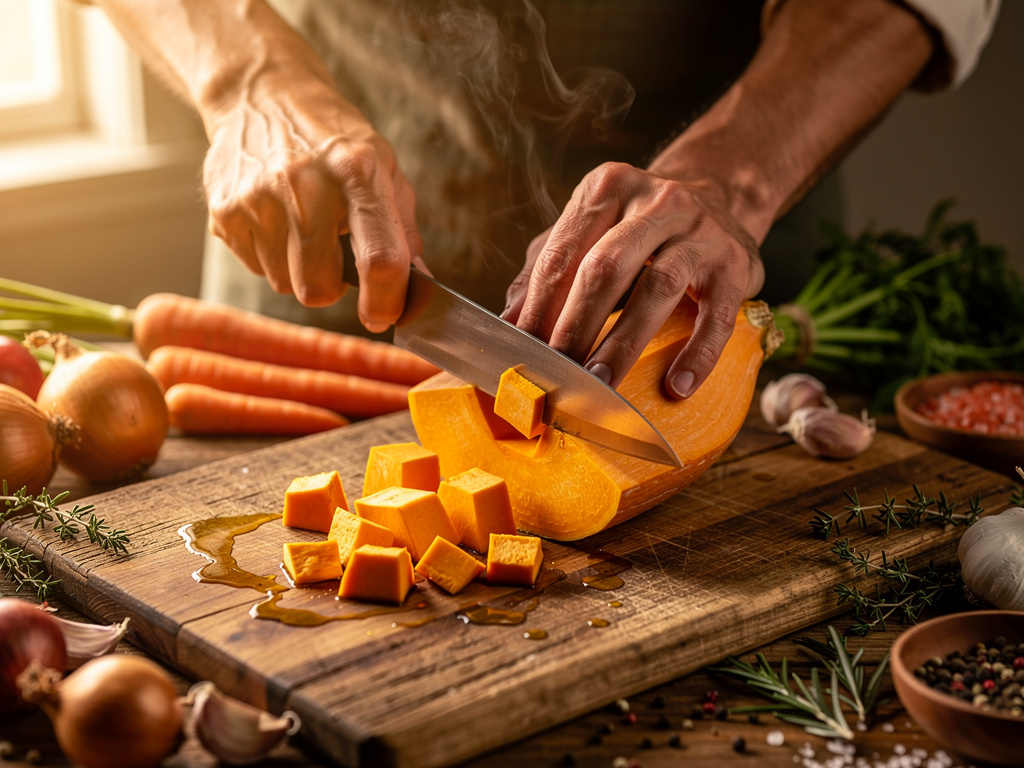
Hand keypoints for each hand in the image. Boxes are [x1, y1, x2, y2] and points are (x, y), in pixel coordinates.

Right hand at [203, 73, 423, 332]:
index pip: (380, 259)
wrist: (261, 95)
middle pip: (318, 288)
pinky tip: (275, 218)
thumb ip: (403, 229)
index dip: (385, 301)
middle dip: (330, 287)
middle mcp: (305, 186)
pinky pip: (255, 268)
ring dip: (298, 270)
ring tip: (301, 227)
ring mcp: (257, 199)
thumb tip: (419, 284)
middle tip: (333, 256)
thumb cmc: (332, 139)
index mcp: (358, 172)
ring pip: (284, 285)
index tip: (382, 315)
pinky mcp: (223, 210)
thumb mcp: (382, 167)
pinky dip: (270, 255)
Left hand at [502, 162, 763, 397]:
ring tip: (601, 383)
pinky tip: (677, 385)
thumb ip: (544, 270)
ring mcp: (701, 230)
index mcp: (607, 189)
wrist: (720, 201)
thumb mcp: (588, 233)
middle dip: (576, 327)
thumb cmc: (636, 229)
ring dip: (625, 342)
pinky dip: (697, 353)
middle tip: (556, 374)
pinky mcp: (736, 262)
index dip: (539, 307)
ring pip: (658, 288)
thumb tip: (508, 322)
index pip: (564, 253)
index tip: (523, 353)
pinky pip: (716, 315)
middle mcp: (656, 201)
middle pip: (606, 268)